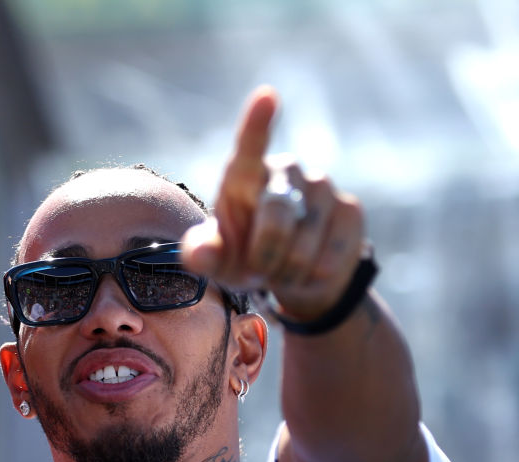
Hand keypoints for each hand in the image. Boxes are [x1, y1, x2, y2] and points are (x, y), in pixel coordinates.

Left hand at [183, 86, 365, 321]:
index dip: (257, 123)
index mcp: (245, 175)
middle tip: (256, 270)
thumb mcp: (216, 260)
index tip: (266, 95)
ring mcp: (323, 187)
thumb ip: (202, 254)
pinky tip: (308, 270)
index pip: (249, 146)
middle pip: (276, 215)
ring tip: (281, 268)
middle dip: (263, 255)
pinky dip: (312, 277)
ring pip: (303, 245)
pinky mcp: (351, 210)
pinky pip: (329, 258)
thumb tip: (198, 254)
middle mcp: (286, 172)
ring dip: (287, 271)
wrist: (289, 276)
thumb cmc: (242, 257)